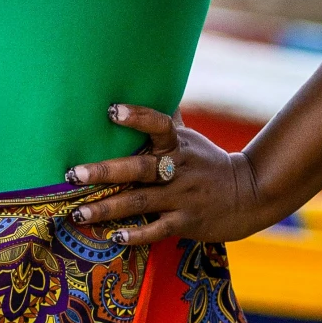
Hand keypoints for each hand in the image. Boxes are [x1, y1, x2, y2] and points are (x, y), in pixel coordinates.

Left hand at [67, 103, 272, 246]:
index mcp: (178, 144)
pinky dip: (137, 234)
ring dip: (107, 208)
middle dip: (105, 171)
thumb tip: (148, 86)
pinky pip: (158, 229)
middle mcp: (179, 169)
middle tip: (73, 173)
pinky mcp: (185, 222)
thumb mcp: (190, 138)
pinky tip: (114, 236)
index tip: (111, 110)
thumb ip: (167, 121)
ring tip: (77, 213)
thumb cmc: (207, 162)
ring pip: (141, 201)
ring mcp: (182, 197)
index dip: (137, 117)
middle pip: (140, 168)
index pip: (159, 124)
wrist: (248, 195)